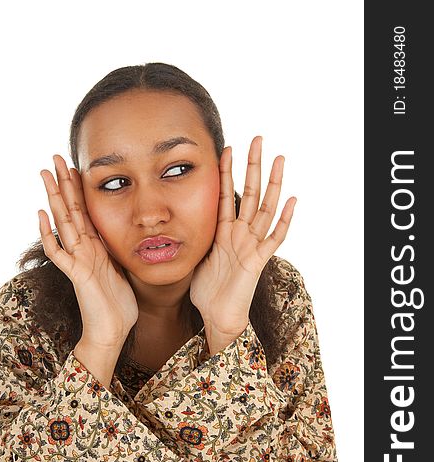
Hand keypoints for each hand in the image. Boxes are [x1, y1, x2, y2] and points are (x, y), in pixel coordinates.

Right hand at [38, 155, 138, 347]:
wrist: (113, 332)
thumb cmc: (120, 306)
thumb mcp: (123, 269)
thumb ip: (118, 251)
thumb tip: (128, 234)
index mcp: (96, 248)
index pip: (86, 211)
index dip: (79, 189)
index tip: (76, 166)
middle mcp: (84, 250)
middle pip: (71, 210)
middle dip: (63, 184)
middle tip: (54, 158)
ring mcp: (78, 261)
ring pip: (63, 224)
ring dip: (54, 199)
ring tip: (44, 174)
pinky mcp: (76, 276)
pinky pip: (58, 253)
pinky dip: (49, 234)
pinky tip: (41, 215)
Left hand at [189, 136, 296, 339]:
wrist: (216, 316)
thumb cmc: (206, 291)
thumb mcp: (195, 256)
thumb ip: (194, 237)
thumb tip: (174, 221)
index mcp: (223, 232)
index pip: (226, 195)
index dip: (226, 172)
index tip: (227, 148)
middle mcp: (240, 234)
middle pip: (250, 193)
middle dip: (253, 166)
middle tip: (257, 139)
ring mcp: (251, 246)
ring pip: (266, 209)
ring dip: (273, 183)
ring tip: (280, 158)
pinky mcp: (258, 261)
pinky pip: (275, 238)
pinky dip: (285, 220)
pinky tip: (293, 201)